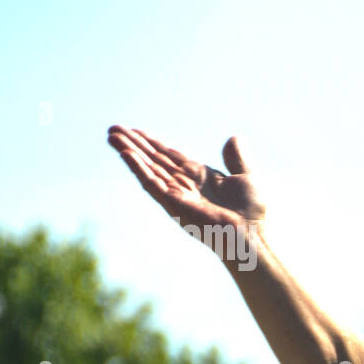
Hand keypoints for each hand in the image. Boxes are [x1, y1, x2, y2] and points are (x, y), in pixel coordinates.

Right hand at [106, 126, 267, 250]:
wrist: (251, 234)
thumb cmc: (252, 212)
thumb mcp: (246, 177)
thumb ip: (236, 158)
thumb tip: (234, 137)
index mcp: (199, 176)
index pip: (170, 155)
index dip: (152, 143)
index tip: (135, 131)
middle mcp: (184, 184)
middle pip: (154, 159)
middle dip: (134, 144)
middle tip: (113, 129)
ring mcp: (177, 194)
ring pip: (148, 168)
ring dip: (130, 151)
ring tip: (111, 135)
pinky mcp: (173, 204)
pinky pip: (152, 183)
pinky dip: (138, 168)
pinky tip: (125, 154)